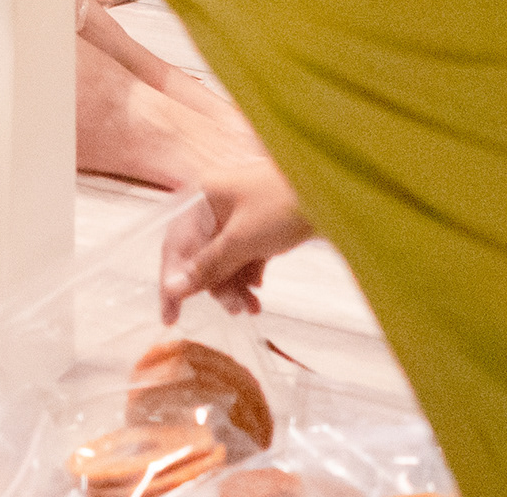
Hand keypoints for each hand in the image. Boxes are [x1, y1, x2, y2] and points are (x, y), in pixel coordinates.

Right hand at [160, 153, 312, 320]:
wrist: (335, 188)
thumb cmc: (284, 204)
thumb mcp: (242, 239)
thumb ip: (207, 266)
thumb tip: (173, 288)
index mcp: (201, 198)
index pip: (176, 246)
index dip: (171, 283)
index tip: (170, 318)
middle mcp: (215, 205)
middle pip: (202, 256)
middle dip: (215, 287)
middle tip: (235, 310)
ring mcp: (239, 214)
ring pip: (225, 259)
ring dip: (234, 285)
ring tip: (252, 307)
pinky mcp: (260, 224)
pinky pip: (244, 256)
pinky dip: (248, 275)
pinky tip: (258, 291)